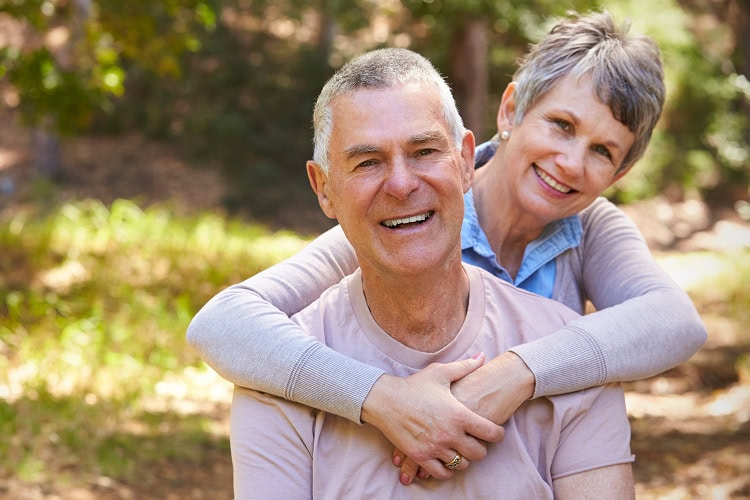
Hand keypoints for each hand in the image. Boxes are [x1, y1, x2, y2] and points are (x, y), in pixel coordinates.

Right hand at [390, 352, 533, 483]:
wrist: (385, 400)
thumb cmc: (414, 385)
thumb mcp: (440, 373)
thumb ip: (465, 366)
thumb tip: (482, 356)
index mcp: (459, 415)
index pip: (491, 433)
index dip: (498, 434)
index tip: (496, 432)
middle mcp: (449, 434)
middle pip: (479, 453)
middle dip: (480, 448)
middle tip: (476, 442)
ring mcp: (435, 447)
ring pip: (461, 464)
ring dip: (463, 458)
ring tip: (459, 450)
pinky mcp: (420, 456)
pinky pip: (441, 473)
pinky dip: (446, 469)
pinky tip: (445, 460)